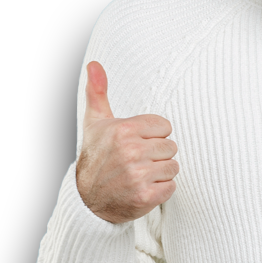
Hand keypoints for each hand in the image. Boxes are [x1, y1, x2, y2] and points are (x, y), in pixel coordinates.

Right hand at [76, 61, 178, 223]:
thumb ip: (98, 92)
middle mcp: (131, 151)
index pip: (165, 127)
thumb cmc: (97, 155)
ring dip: (160, 173)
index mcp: (123, 130)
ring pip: (173, 166)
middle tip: (136, 161)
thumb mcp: (95, 123)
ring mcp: (139, 175)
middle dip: (157, 155)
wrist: (88, 199)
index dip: (153, 136)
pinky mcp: (146, 196)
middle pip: (171, 147)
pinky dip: (161, 190)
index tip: (136, 143)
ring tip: (139, 175)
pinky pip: (172, 186)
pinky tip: (143, 188)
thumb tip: (94, 64)